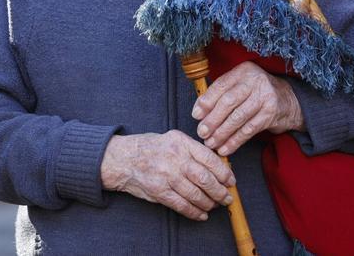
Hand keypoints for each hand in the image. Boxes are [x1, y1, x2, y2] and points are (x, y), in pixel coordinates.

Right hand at [100, 131, 235, 220]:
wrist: (123, 158)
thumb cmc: (151, 148)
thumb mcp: (173, 139)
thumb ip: (193, 150)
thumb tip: (218, 165)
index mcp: (181, 142)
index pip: (210, 159)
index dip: (224, 173)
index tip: (231, 181)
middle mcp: (175, 158)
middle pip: (206, 178)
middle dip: (220, 191)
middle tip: (227, 197)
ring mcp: (166, 176)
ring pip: (196, 194)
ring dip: (209, 203)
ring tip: (215, 206)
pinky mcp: (159, 191)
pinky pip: (182, 205)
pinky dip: (195, 212)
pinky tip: (201, 214)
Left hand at [192, 61, 304, 156]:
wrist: (288, 100)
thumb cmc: (256, 93)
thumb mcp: (241, 84)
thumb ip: (223, 92)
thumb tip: (199, 111)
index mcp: (243, 70)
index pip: (221, 85)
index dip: (206, 101)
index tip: (196, 115)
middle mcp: (255, 81)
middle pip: (228, 102)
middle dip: (212, 119)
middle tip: (202, 132)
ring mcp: (264, 97)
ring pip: (238, 117)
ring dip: (222, 133)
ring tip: (210, 143)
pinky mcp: (270, 114)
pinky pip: (248, 130)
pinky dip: (235, 141)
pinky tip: (225, 148)